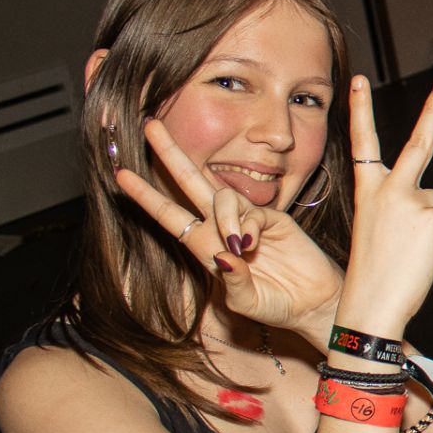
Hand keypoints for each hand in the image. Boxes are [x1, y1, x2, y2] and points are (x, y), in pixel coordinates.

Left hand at [115, 123, 343, 343]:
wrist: (311, 303)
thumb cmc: (274, 306)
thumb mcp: (246, 302)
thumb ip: (233, 282)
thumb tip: (224, 255)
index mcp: (204, 247)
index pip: (169, 215)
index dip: (146, 196)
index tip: (121, 175)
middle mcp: (221, 228)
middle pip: (190, 184)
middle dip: (170, 155)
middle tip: (150, 126)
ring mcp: (247, 220)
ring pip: (221, 197)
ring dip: (224, 218)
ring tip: (237, 246)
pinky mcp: (274, 219)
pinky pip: (252, 212)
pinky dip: (248, 227)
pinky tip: (253, 246)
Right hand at [333, 76, 432, 336]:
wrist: (371, 307)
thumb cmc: (380, 272)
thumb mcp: (393, 230)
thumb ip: (420, 203)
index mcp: (367, 191)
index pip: (363, 143)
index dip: (360, 110)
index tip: (358, 80)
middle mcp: (387, 188)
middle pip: (419, 143)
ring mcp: (410, 199)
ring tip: (424, 251)